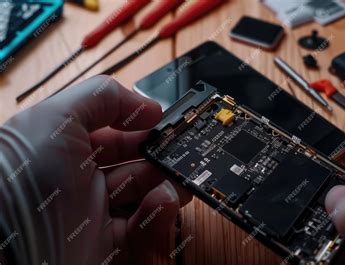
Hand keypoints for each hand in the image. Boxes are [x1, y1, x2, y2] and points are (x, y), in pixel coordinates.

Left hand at [0, 76, 191, 264]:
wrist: (10, 256)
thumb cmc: (22, 182)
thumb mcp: (55, 119)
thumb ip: (103, 97)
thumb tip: (149, 107)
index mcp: (65, 145)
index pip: (112, 130)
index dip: (140, 124)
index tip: (165, 122)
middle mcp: (79, 178)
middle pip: (133, 162)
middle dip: (159, 155)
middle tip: (182, 151)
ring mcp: (93, 212)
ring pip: (143, 195)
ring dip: (166, 183)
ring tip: (178, 177)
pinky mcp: (107, 245)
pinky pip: (143, 228)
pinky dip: (158, 215)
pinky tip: (161, 202)